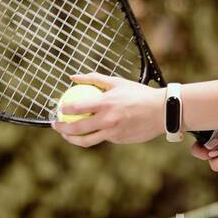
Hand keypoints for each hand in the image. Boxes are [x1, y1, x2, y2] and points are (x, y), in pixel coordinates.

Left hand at [49, 74, 164, 144]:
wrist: (161, 111)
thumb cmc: (139, 94)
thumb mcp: (117, 82)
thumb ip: (94, 78)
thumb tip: (73, 77)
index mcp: (106, 104)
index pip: (77, 108)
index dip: (64, 110)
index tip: (59, 109)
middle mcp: (108, 120)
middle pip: (78, 128)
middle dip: (62, 128)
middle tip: (56, 125)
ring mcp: (113, 133)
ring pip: (87, 140)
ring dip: (73, 139)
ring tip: (67, 135)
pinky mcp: (119, 140)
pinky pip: (103, 138)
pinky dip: (96, 134)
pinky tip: (91, 131)